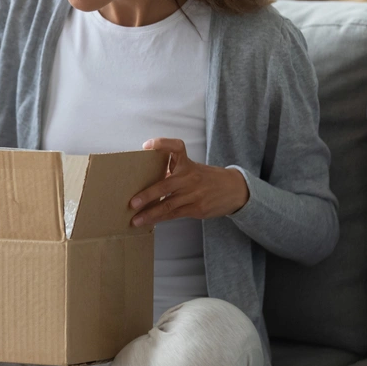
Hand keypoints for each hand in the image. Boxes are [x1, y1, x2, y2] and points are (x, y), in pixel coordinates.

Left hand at [129, 138, 248, 226]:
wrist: (234, 189)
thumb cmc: (206, 178)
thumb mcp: (192, 168)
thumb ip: (172, 170)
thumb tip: (144, 177)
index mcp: (187, 164)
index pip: (176, 147)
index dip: (162, 144)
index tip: (147, 146)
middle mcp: (190, 177)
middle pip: (165, 185)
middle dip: (147, 195)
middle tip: (132, 203)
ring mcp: (194, 195)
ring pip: (167, 205)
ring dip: (149, 214)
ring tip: (135, 220)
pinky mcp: (197, 209)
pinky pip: (174, 214)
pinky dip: (160, 219)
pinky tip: (149, 221)